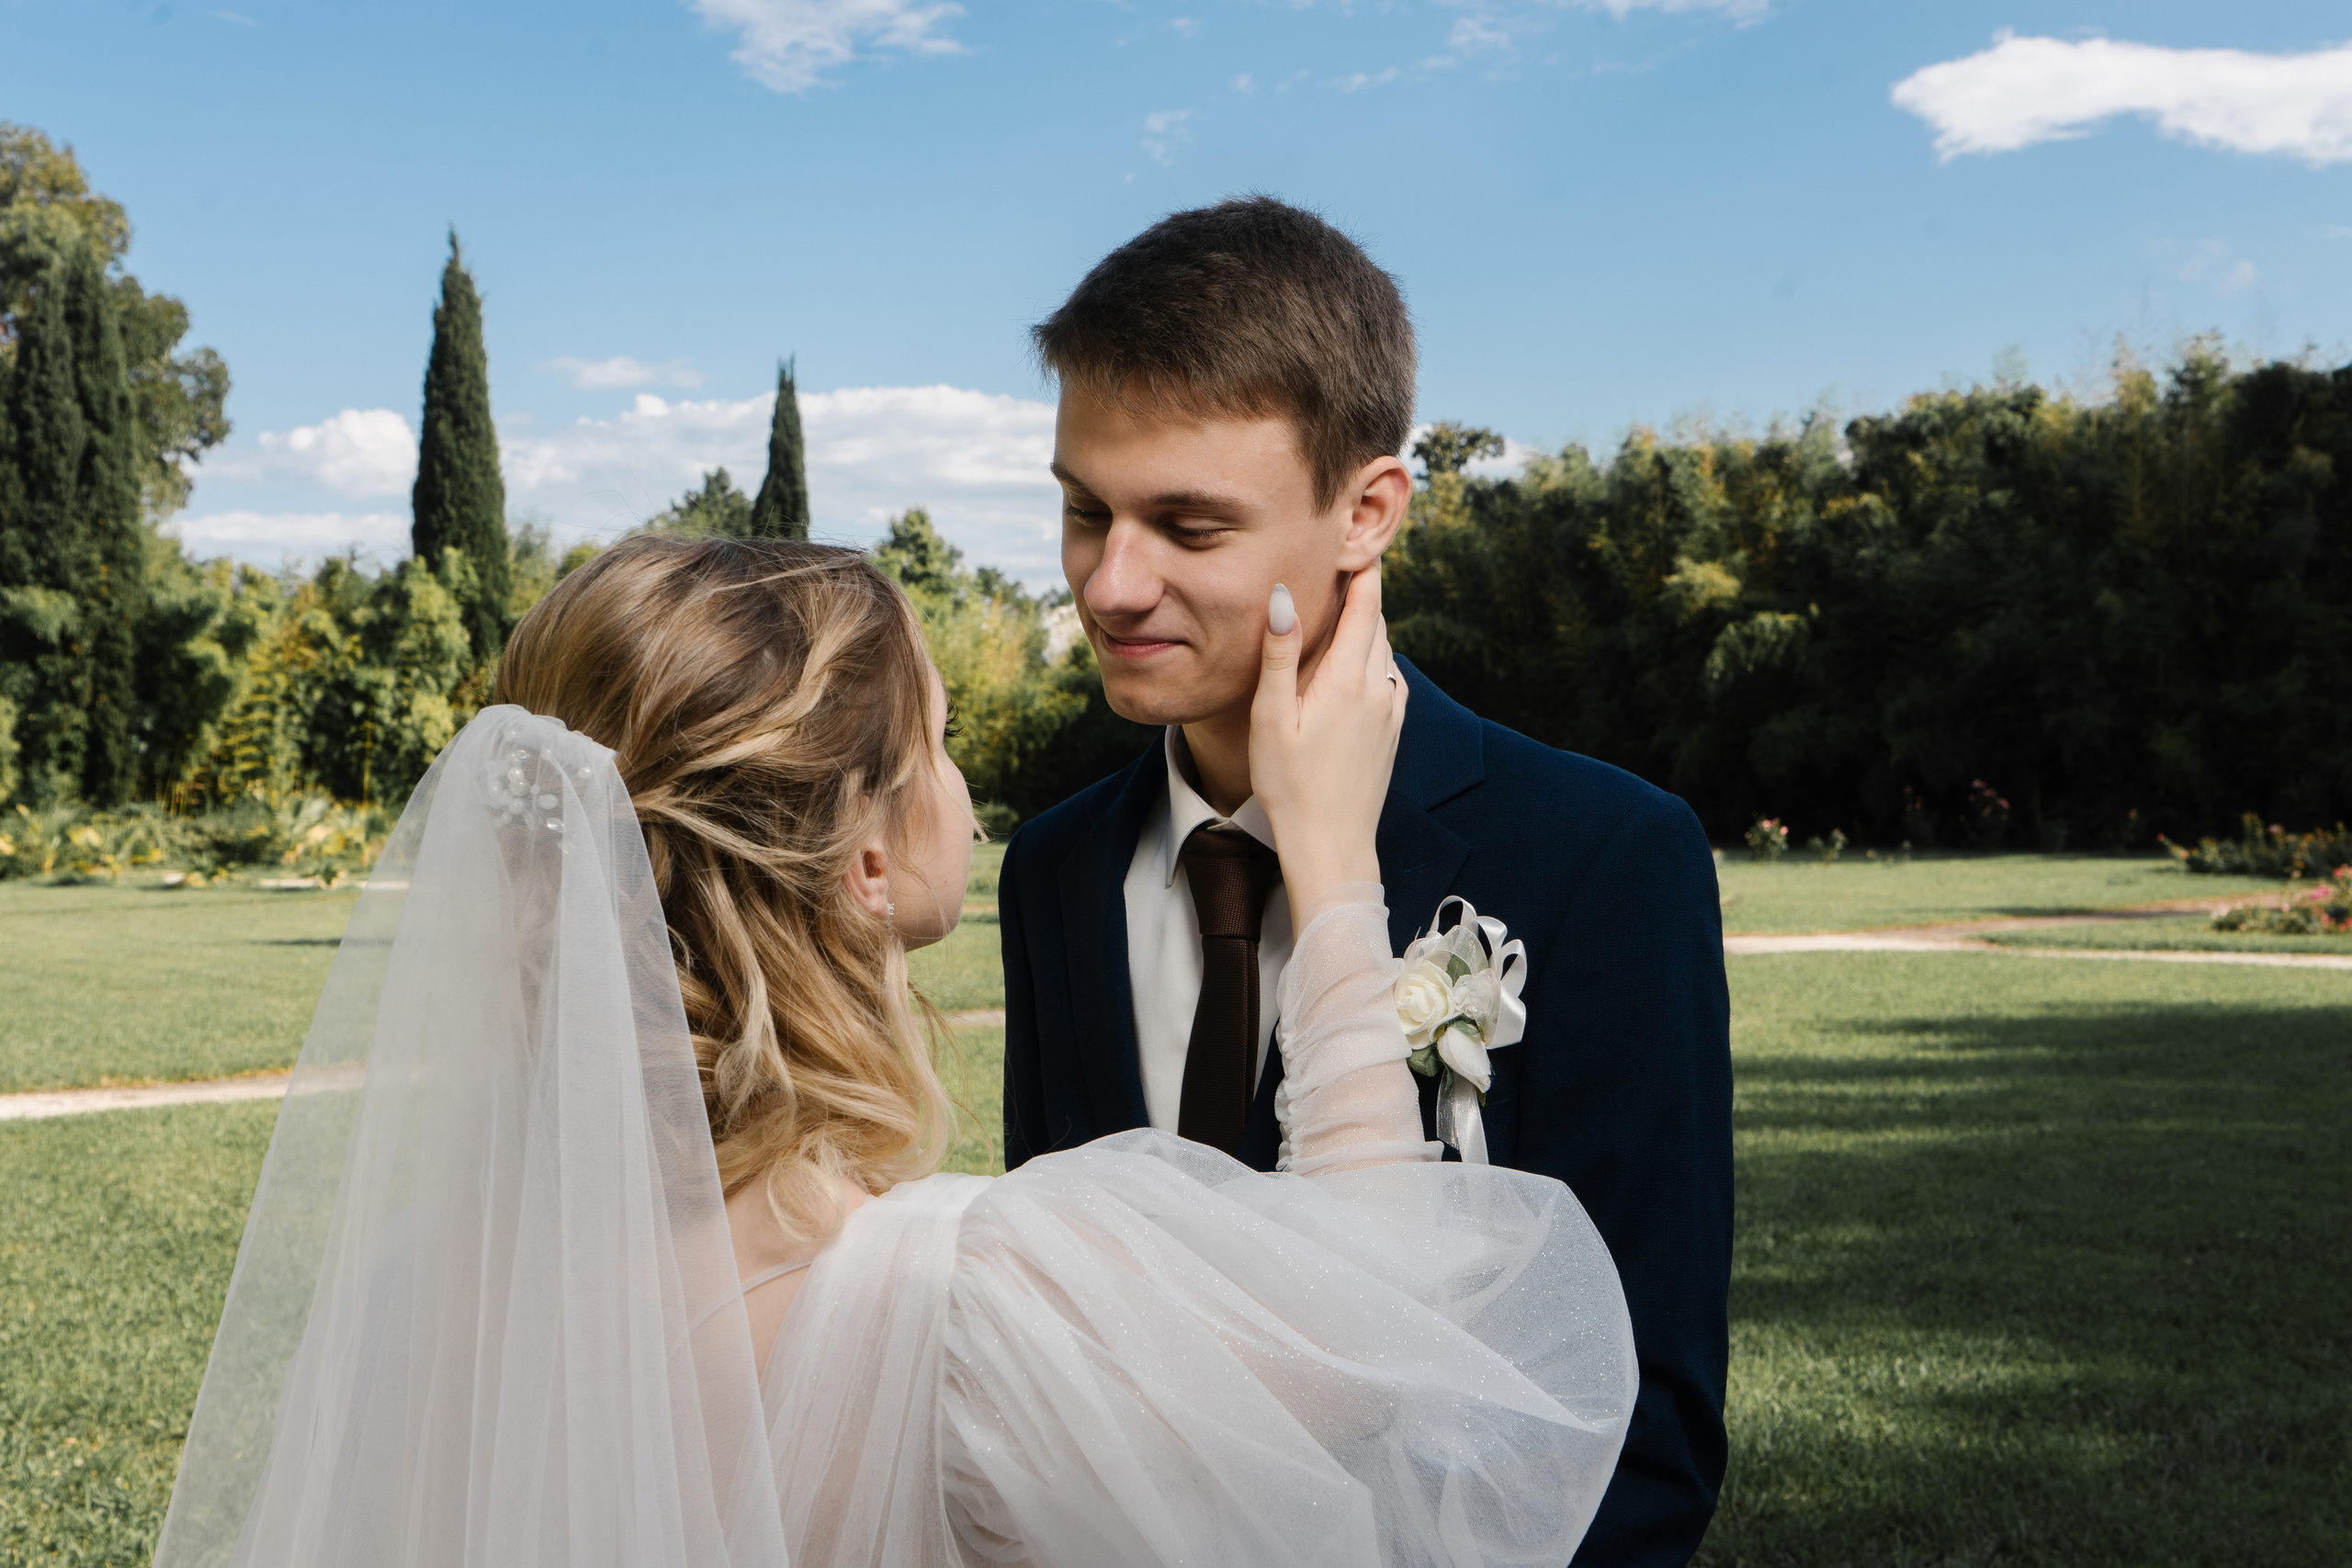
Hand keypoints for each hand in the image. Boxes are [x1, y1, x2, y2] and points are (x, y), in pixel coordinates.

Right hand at [1249, 565, 1406, 918]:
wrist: (1332, 843)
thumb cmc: (1290, 784)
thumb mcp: (1271, 716)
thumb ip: (1281, 653)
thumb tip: (1286, 595)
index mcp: (1348, 678)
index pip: (1366, 604)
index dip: (1363, 568)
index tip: (1355, 540)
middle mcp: (1378, 688)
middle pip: (1377, 623)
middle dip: (1364, 592)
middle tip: (1345, 564)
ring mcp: (1391, 711)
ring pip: (1384, 651)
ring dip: (1368, 626)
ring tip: (1346, 609)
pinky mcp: (1393, 733)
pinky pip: (1389, 680)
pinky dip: (1374, 660)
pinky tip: (1357, 667)